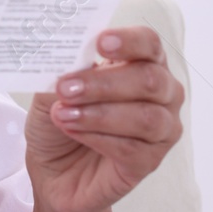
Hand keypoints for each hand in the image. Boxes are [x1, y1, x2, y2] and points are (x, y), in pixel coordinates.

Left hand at [23, 27, 183, 211]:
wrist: (51, 170)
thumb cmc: (59, 121)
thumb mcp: (52, 90)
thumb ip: (64, 70)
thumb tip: (64, 55)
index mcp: (141, 64)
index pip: (149, 44)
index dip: (130, 41)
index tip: (101, 43)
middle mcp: (161, 95)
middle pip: (150, 80)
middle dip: (105, 83)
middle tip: (66, 88)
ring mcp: (160, 130)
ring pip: (145, 117)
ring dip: (99, 114)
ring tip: (64, 115)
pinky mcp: (149, 162)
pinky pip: (132, 148)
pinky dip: (97, 138)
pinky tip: (73, 132)